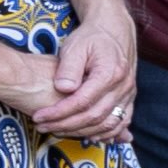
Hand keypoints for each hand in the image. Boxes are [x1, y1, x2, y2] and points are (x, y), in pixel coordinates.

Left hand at [29, 18, 140, 139]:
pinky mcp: (129, 98)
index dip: (59, 113)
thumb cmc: (90, 38)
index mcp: (110, 73)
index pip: (82, 102)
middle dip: (66, 125)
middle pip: (94, 116)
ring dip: (83, 132)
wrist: (114, 31)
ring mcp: (129, 94)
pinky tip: (88, 136)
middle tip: (43, 126)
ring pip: (108, 124)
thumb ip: (69, 68)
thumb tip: (63, 89)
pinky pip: (121, 122)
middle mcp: (123, 86)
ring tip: (59, 132)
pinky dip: (106, 134)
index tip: (39, 117)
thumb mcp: (74, 47)